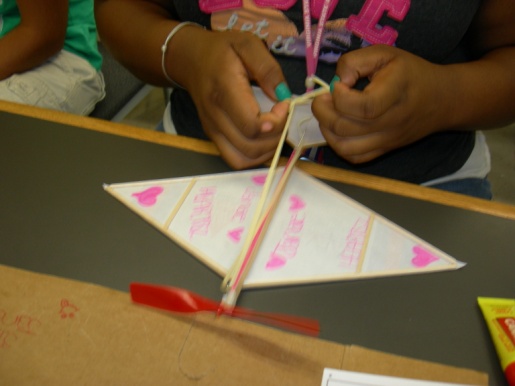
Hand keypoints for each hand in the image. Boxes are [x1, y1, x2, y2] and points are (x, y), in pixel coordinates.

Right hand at [173, 28, 289, 168]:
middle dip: (276, 136)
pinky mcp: (214, 138)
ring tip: (275, 129)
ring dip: (267, 150)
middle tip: (282, 116)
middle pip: (251, 146)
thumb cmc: (222, 50)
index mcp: (224, 91)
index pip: (252, 125)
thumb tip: (283, 96)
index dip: (276, 122)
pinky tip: (265, 140)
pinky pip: (236, 160)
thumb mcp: (248, 44)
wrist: (190, 59)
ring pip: (244, 159)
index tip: (284, 104)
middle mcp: (215, 116)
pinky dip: (255, 157)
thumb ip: (267, 68)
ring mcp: (213, 130)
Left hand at [312, 45, 449, 163]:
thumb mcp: (385, 54)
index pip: (361, 106)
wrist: (441, 100)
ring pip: (344, 147)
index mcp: (394, 93)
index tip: (338, 85)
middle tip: (323, 99)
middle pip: (345, 128)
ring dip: (327, 130)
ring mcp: (386, 140)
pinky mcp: (383, 150)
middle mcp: (391, 122)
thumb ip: (355, 61)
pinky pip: (353, 157)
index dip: (339, 96)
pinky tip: (337, 128)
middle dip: (323, 112)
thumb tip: (337, 82)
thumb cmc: (410, 73)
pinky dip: (337, 145)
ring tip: (328, 113)